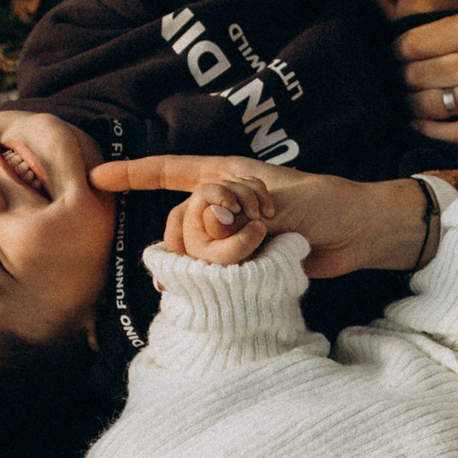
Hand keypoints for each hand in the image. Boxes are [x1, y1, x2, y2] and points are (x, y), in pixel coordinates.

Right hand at [92, 155, 431, 276]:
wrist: (360, 236)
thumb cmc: (328, 203)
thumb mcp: (284, 199)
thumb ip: (242, 210)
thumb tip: (209, 220)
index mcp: (226, 177)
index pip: (169, 171)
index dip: (133, 174)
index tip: (97, 177)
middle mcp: (222, 207)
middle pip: (178, 223)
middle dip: (201, 235)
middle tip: (255, 232)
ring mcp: (229, 237)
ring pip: (192, 253)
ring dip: (218, 260)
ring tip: (260, 254)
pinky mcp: (241, 264)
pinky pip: (210, 274)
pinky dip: (215, 280)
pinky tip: (228, 286)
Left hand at [391, 0, 457, 143]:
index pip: (411, 43)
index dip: (396, 49)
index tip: (398, 50)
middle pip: (415, 75)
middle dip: (401, 74)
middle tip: (402, 72)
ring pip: (428, 106)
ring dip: (410, 101)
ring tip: (410, 92)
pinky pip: (452, 135)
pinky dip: (428, 129)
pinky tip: (419, 120)